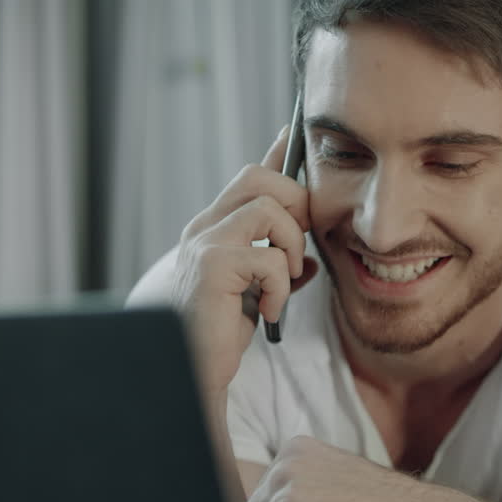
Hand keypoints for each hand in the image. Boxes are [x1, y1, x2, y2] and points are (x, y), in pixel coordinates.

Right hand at [171, 127, 319, 395]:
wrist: (190, 369)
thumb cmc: (219, 333)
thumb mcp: (256, 294)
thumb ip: (278, 269)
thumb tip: (311, 261)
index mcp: (215, 228)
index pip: (250, 178)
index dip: (276, 153)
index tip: (292, 131)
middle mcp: (205, 227)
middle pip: (260, 178)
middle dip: (295, 206)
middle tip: (296, 250)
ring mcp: (204, 243)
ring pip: (270, 211)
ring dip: (290, 249)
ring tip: (281, 285)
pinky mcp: (211, 266)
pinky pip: (270, 258)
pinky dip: (280, 288)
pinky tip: (267, 312)